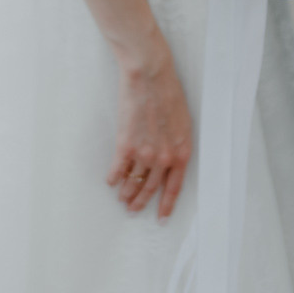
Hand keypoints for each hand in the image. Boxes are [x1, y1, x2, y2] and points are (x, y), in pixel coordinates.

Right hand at [107, 47, 191, 220]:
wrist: (151, 75)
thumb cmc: (168, 92)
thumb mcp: (182, 122)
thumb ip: (175, 144)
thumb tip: (167, 160)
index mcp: (181, 152)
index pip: (175, 187)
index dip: (167, 204)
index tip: (161, 217)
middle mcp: (164, 158)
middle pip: (151, 188)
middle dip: (141, 201)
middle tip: (133, 209)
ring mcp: (144, 153)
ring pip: (133, 182)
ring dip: (126, 192)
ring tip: (122, 198)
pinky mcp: (125, 145)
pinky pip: (118, 170)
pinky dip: (113, 177)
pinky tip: (111, 180)